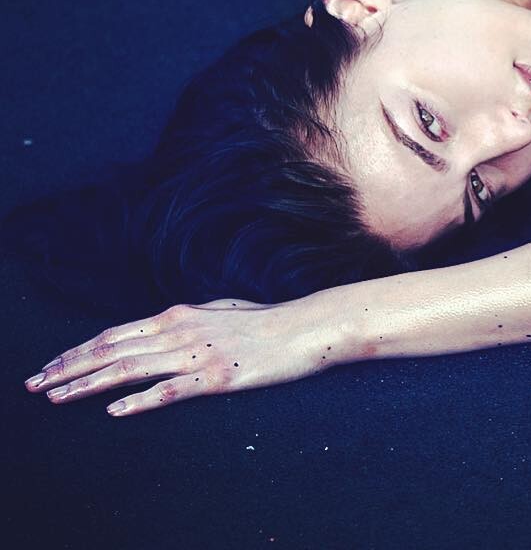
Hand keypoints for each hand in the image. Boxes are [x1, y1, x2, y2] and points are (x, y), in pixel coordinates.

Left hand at [24, 296, 334, 416]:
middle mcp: (181, 330)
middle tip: (34, 385)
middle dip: (69, 367)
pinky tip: (115, 411)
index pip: (116, 333)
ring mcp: (197, 353)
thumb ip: (188, 319)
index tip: (50, 365)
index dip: (79, 350)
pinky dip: (138, 401)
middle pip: (113, 350)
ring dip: (89, 384)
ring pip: (131, 369)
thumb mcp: (221, 311)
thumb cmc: (266, 320)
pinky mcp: (216, 377)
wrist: (306, 327)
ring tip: (56, 398)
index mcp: (179, 315)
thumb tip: (162, 324)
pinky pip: (170, 391)